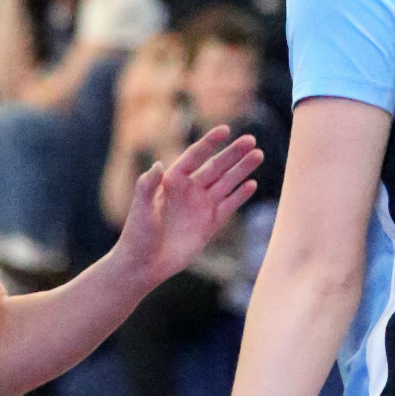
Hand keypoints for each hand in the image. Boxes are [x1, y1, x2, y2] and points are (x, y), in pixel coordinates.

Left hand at [114, 125, 262, 286]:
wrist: (144, 265)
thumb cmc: (137, 235)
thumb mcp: (139, 208)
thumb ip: (147, 185)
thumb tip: (158, 164)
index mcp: (172, 181)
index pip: (195, 156)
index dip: (210, 143)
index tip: (225, 130)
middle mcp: (189, 190)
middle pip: (216, 166)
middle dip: (233, 153)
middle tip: (251, 140)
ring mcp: (201, 206)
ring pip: (226, 183)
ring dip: (242, 169)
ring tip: (258, 154)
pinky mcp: (210, 224)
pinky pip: (228, 206)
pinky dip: (240, 195)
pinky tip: (252, 184)